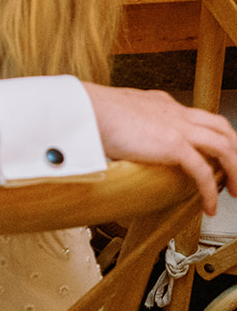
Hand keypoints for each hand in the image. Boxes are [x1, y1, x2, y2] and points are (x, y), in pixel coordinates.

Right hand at [82, 82, 236, 214]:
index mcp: (163, 104)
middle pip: (222, 128)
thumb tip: (123, 137)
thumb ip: (131, 122)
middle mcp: (176, 113)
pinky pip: (204, 172)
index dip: (214, 137)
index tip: (215, 156)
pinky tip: (209, 206)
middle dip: (235, 152)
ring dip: (235, 171)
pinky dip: (211, 191)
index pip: (200, 117)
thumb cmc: (93, 111)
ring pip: (224, 146)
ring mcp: (178, 127)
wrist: (87, 108)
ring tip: (233, 191)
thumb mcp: (121, 111)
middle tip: (234, 174)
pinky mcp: (174, 144)